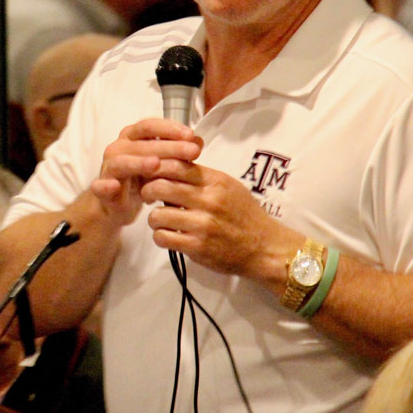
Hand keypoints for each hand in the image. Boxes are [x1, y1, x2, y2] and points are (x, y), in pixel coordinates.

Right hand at [89, 119, 201, 226]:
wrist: (118, 204)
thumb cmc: (141, 178)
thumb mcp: (162, 164)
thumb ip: (178, 152)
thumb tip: (198, 141)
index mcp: (133, 137)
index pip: (150, 126)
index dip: (170, 128)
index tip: (191, 135)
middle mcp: (119, 148)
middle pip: (142, 144)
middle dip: (169, 147)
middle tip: (192, 152)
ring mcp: (108, 167)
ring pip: (122, 162)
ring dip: (138, 162)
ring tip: (155, 164)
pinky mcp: (100, 188)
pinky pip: (100, 185)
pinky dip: (105, 185)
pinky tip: (114, 186)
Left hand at [144, 161, 295, 278]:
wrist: (264, 247)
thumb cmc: (244, 214)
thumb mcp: (228, 186)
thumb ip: (200, 176)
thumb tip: (168, 165)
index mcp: (215, 181)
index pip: (176, 164)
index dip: (156, 167)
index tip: (152, 174)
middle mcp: (209, 200)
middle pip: (160, 186)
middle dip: (147, 191)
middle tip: (148, 196)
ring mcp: (202, 225)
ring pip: (157, 215)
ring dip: (154, 218)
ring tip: (161, 220)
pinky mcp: (197, 247)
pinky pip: (162, 238)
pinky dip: (160, 236)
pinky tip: (168, 235)